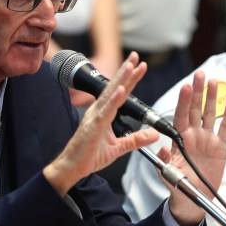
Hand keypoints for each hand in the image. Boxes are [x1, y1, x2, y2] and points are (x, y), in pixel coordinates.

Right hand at [44, 53, 159, 195]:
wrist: (72, 168)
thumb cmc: (89, 156)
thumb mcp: (118, 147)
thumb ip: (136, 139)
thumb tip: (154, 134)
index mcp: (104, 113)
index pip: (121, 93)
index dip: (131, 79)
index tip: (140, 66)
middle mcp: (99, 110)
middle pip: (115, 87)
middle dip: (126, 71)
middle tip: (136, 56)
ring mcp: (95, 117)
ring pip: (110, 94)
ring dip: (121, 79)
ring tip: (130, 66)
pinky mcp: (93, 127)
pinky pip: (105, 111)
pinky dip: (113, 100)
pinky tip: (121, 90)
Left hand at [161, 71, 225, 225]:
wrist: (193, 197)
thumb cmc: (178, 184)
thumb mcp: (168, 174)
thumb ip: (165, 162)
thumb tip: (163, 149)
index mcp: (180, 138)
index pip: (181, 115)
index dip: (183, 101)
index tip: (186, 87)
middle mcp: (193, 134)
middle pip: (195, 108)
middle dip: (197, 91)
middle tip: (199, 74)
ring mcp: (207, 138)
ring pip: (210, 113)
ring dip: (212, 98)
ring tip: (213, 81)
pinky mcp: (220, 146)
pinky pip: (224, 127)